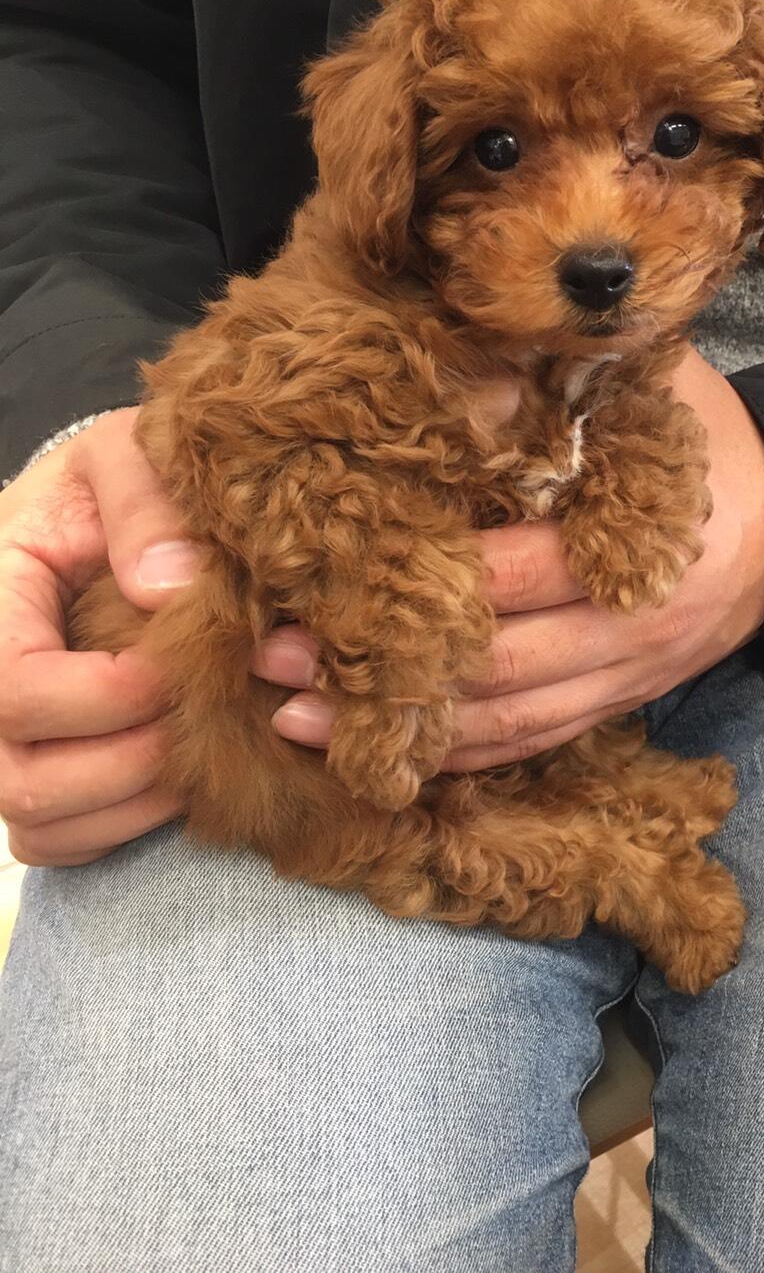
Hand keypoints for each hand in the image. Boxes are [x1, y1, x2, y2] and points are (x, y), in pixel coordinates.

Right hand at [0, 409, 196, 864]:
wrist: (97, 513)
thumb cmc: (110, 482)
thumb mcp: (125, 452)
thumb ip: (144, 503)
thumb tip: (169, 588)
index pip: (14, 689)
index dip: (105, 696)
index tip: (177, 669)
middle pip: (22, 778)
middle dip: (135, 759)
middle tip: (211, 714)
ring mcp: (0, 741)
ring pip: (42, 823)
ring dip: (140, 799)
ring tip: (209, 742)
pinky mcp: (33, 775)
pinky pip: (60, 842)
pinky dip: (126, 825)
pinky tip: (183, 773)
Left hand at [255, 348, 763, 770]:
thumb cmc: (709, 443)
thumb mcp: (646, 396)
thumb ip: (560, 389)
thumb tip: (439, 375)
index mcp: (635, 544)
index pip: (506, 577)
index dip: (409, 589)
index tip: (313, 581)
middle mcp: (630, 629)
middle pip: (491, 668)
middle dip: (379, 673)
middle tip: (270, 661)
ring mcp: (627, 677)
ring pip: (508, 725)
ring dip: (405, 731)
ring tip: (298, 723)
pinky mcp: (623, 702)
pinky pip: (537, 744)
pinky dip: (464, 754)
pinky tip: (391, 751)